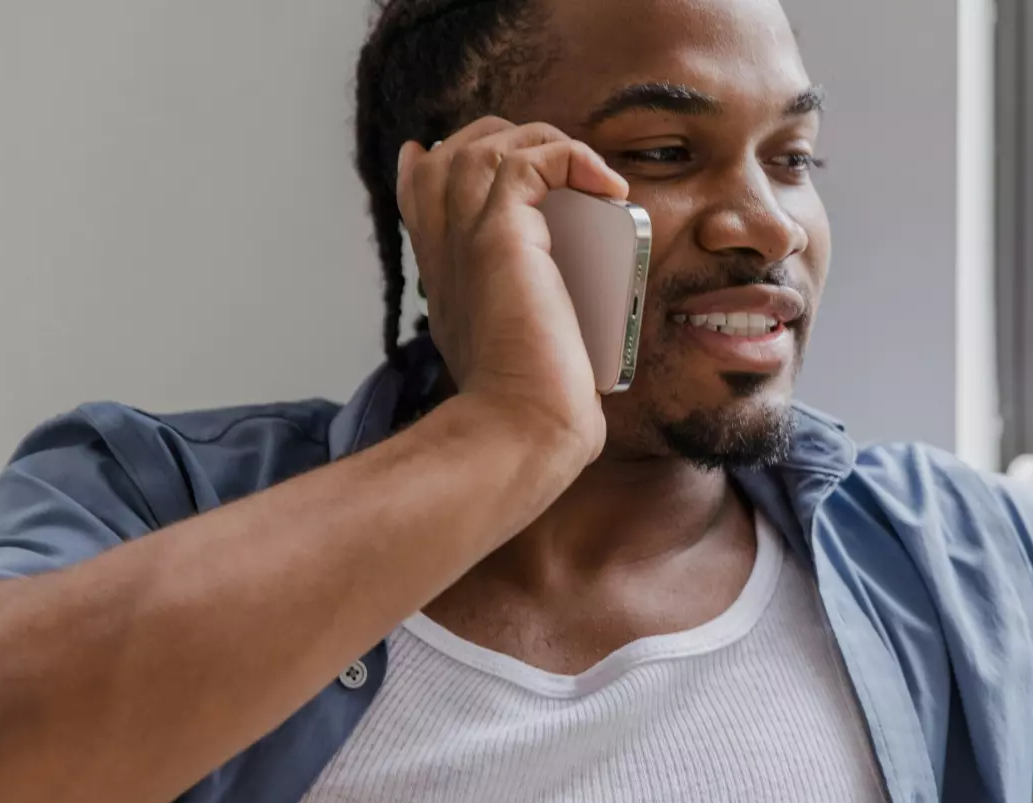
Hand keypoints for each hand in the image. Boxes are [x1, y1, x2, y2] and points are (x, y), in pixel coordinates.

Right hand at [396, 118, 629, 463]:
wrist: (520, 433)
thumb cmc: (529, 412)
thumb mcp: (521, 356)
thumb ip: (530, 321)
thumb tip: (563, 317)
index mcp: (444, 276)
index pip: (424, 192)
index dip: (448, 163)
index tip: (484, 158)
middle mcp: (446, 250)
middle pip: (451, 154)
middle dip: (503, 140)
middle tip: (556, 161)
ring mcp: (467, 238)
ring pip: (485, 144)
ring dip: (542, 143)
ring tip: (588, 173)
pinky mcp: (501, 236)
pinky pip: (530, 160)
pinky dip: (573, 158)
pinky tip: (608, 187)